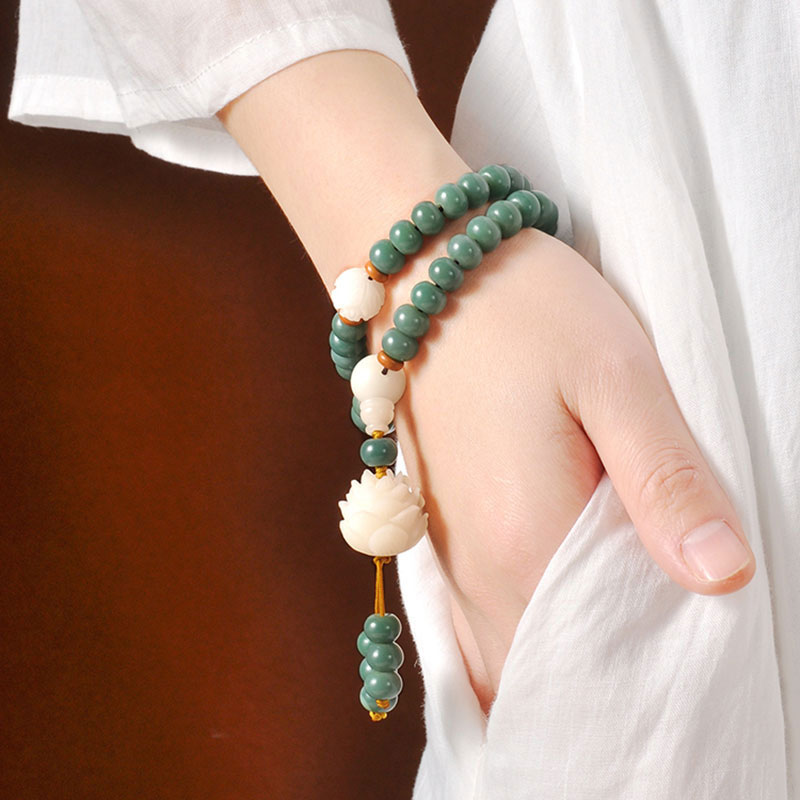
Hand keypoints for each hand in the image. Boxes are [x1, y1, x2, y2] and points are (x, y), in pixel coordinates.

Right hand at [368, 227, 755, 713]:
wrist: (422, 275)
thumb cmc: (522, 310)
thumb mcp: (617, 376)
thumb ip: (667, 482)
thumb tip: (723, 575)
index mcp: (525, 539)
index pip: (605, 658)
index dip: (663, 665)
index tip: (709, 641)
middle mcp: (477, 568)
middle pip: (554, 669)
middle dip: (616, 672)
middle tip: (677, 636)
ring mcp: (450, 553)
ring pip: (516, 651)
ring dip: (574, 650)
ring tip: (632, 614)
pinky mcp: (443, 532)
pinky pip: (488, 620)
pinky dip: (533, 628)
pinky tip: (570, 596)